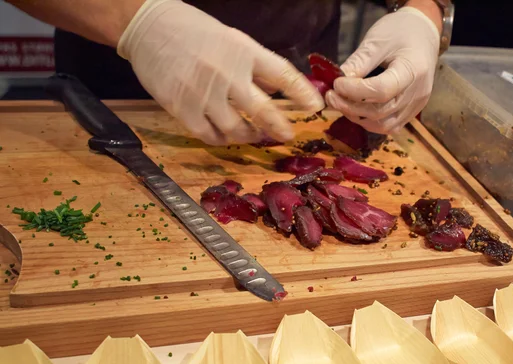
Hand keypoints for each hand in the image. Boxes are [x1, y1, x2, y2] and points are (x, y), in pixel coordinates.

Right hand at [118, 0, 323, 144]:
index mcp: (243, 51)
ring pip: (237, 129)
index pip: (282, 75)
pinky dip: (222, 139)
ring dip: (250, 135)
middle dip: (279, 127)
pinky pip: (210, 135)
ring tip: (253, 133)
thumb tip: (276, 91)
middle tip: (287, 135)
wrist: (148, 28)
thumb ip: (254, 67)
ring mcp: (203, 93)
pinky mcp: (182, 109)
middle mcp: (227, 73)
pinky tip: (225, 134)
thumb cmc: (194, 32)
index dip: (302, 93)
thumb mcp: (232, 40)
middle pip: (263, 110)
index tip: (315, 107)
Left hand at [326, 6, 439, 133]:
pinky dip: (369, 121)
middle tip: (331, 96)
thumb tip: (336, 84)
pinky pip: (388, 126)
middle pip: (380, 112)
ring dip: (357, 117)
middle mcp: (417, 93)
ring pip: (383, 125)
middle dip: (350, 107)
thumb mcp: (376, 41)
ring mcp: (416, 105)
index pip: (381, 90)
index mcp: (412, 70)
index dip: (354, 92)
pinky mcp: (412, 112)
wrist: (423, 33)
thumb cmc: (399, 32)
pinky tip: (356, 109)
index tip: (336, 84)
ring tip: (341, 103)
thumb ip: (357, 64)